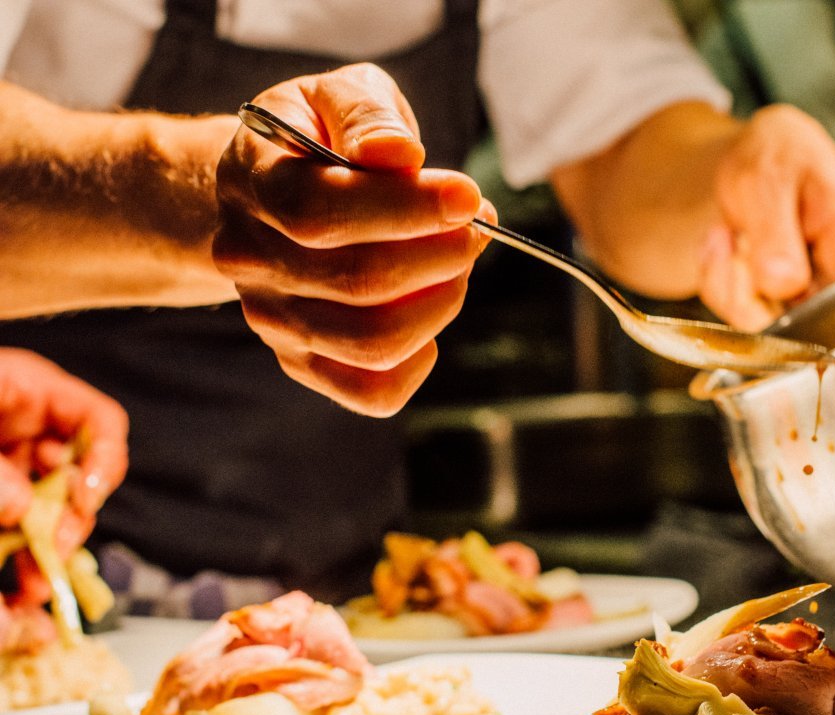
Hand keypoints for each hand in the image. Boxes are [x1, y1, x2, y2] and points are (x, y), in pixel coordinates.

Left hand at [0, 348, 128, 609]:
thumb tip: (18, 505)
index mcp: (24, 391)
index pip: (98, 421)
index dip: (103, 460)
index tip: (83, 500)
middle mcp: (21, 431)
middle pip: (78, 473)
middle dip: (72, 518)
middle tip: (54, 549)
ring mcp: (3, 468)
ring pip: (48, 510)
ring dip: (47, 548)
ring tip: (32, 583)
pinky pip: (15, 531)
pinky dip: (19, 557)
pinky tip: (17, 585)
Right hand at [213, 63, 494, 416]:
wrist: (266, 193)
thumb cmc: (315, 139)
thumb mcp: (334, 95)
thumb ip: (364, 113)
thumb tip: (399, 154)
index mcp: (253, 184)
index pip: (323, 213)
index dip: (409, 209)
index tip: (468, 194)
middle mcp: (252, 261)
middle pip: (360, 283)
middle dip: (442, 255)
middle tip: (475, 226)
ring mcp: (274, 321)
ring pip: (373, 342)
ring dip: (440, 302)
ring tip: (456, 262)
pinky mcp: (302, 363)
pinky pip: (373, 392)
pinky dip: (420, 360)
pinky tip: (426, 309)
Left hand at [699, 104, 834, 330]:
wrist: (748, 155)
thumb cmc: (772, 156)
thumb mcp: (766, 178)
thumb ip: (777, 234)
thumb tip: (784, 284)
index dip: (799, 301)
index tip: (758, 259)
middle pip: (799, 322)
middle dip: (749, 284)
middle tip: (738, 236)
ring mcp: (807, 291)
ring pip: (762, 323)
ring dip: (728, 278)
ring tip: (728, 233)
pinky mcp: (777, 300)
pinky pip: (739, 312)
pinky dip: (718, 279)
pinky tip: (720, 243)